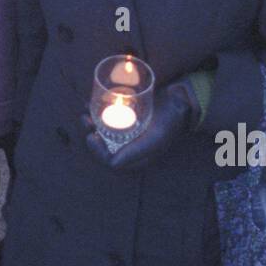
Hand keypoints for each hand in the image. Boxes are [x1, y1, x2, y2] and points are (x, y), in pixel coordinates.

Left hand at [83, 79, 200, 170]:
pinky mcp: (127, 116)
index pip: (110, 160)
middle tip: (86, 121)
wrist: (179, 101)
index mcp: (136, 156)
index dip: (97, 151)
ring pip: (103, 130)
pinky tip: (89, 103)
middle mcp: (130, 145)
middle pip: (104, 144)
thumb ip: (136, 152)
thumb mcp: (155, 139)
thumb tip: (112, 164)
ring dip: (91, 123)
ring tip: (85, 113)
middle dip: (91, 134)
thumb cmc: (168, 122)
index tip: (92, 137)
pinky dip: (97, 111)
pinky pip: (108, 116)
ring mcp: (127, 130)